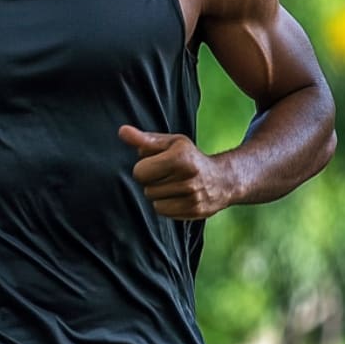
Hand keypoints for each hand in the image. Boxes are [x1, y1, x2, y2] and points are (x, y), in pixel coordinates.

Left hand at [118, 125, 236, 219]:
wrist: (222, 179)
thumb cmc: (189, 158)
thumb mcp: (170, 143)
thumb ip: (144, 139)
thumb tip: (122, 131)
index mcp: (181, 156)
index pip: (139, 172)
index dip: (144, 168)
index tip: (156, 164)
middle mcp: (189, 177)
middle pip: (146, 188)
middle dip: (152, 182)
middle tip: (168, 175)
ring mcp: (194, 196)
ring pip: (154, 202)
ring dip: (159, 195)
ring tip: (173, 186)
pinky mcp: (195, 211)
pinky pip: (163, 212)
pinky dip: (166, 206)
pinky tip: (178, 197)